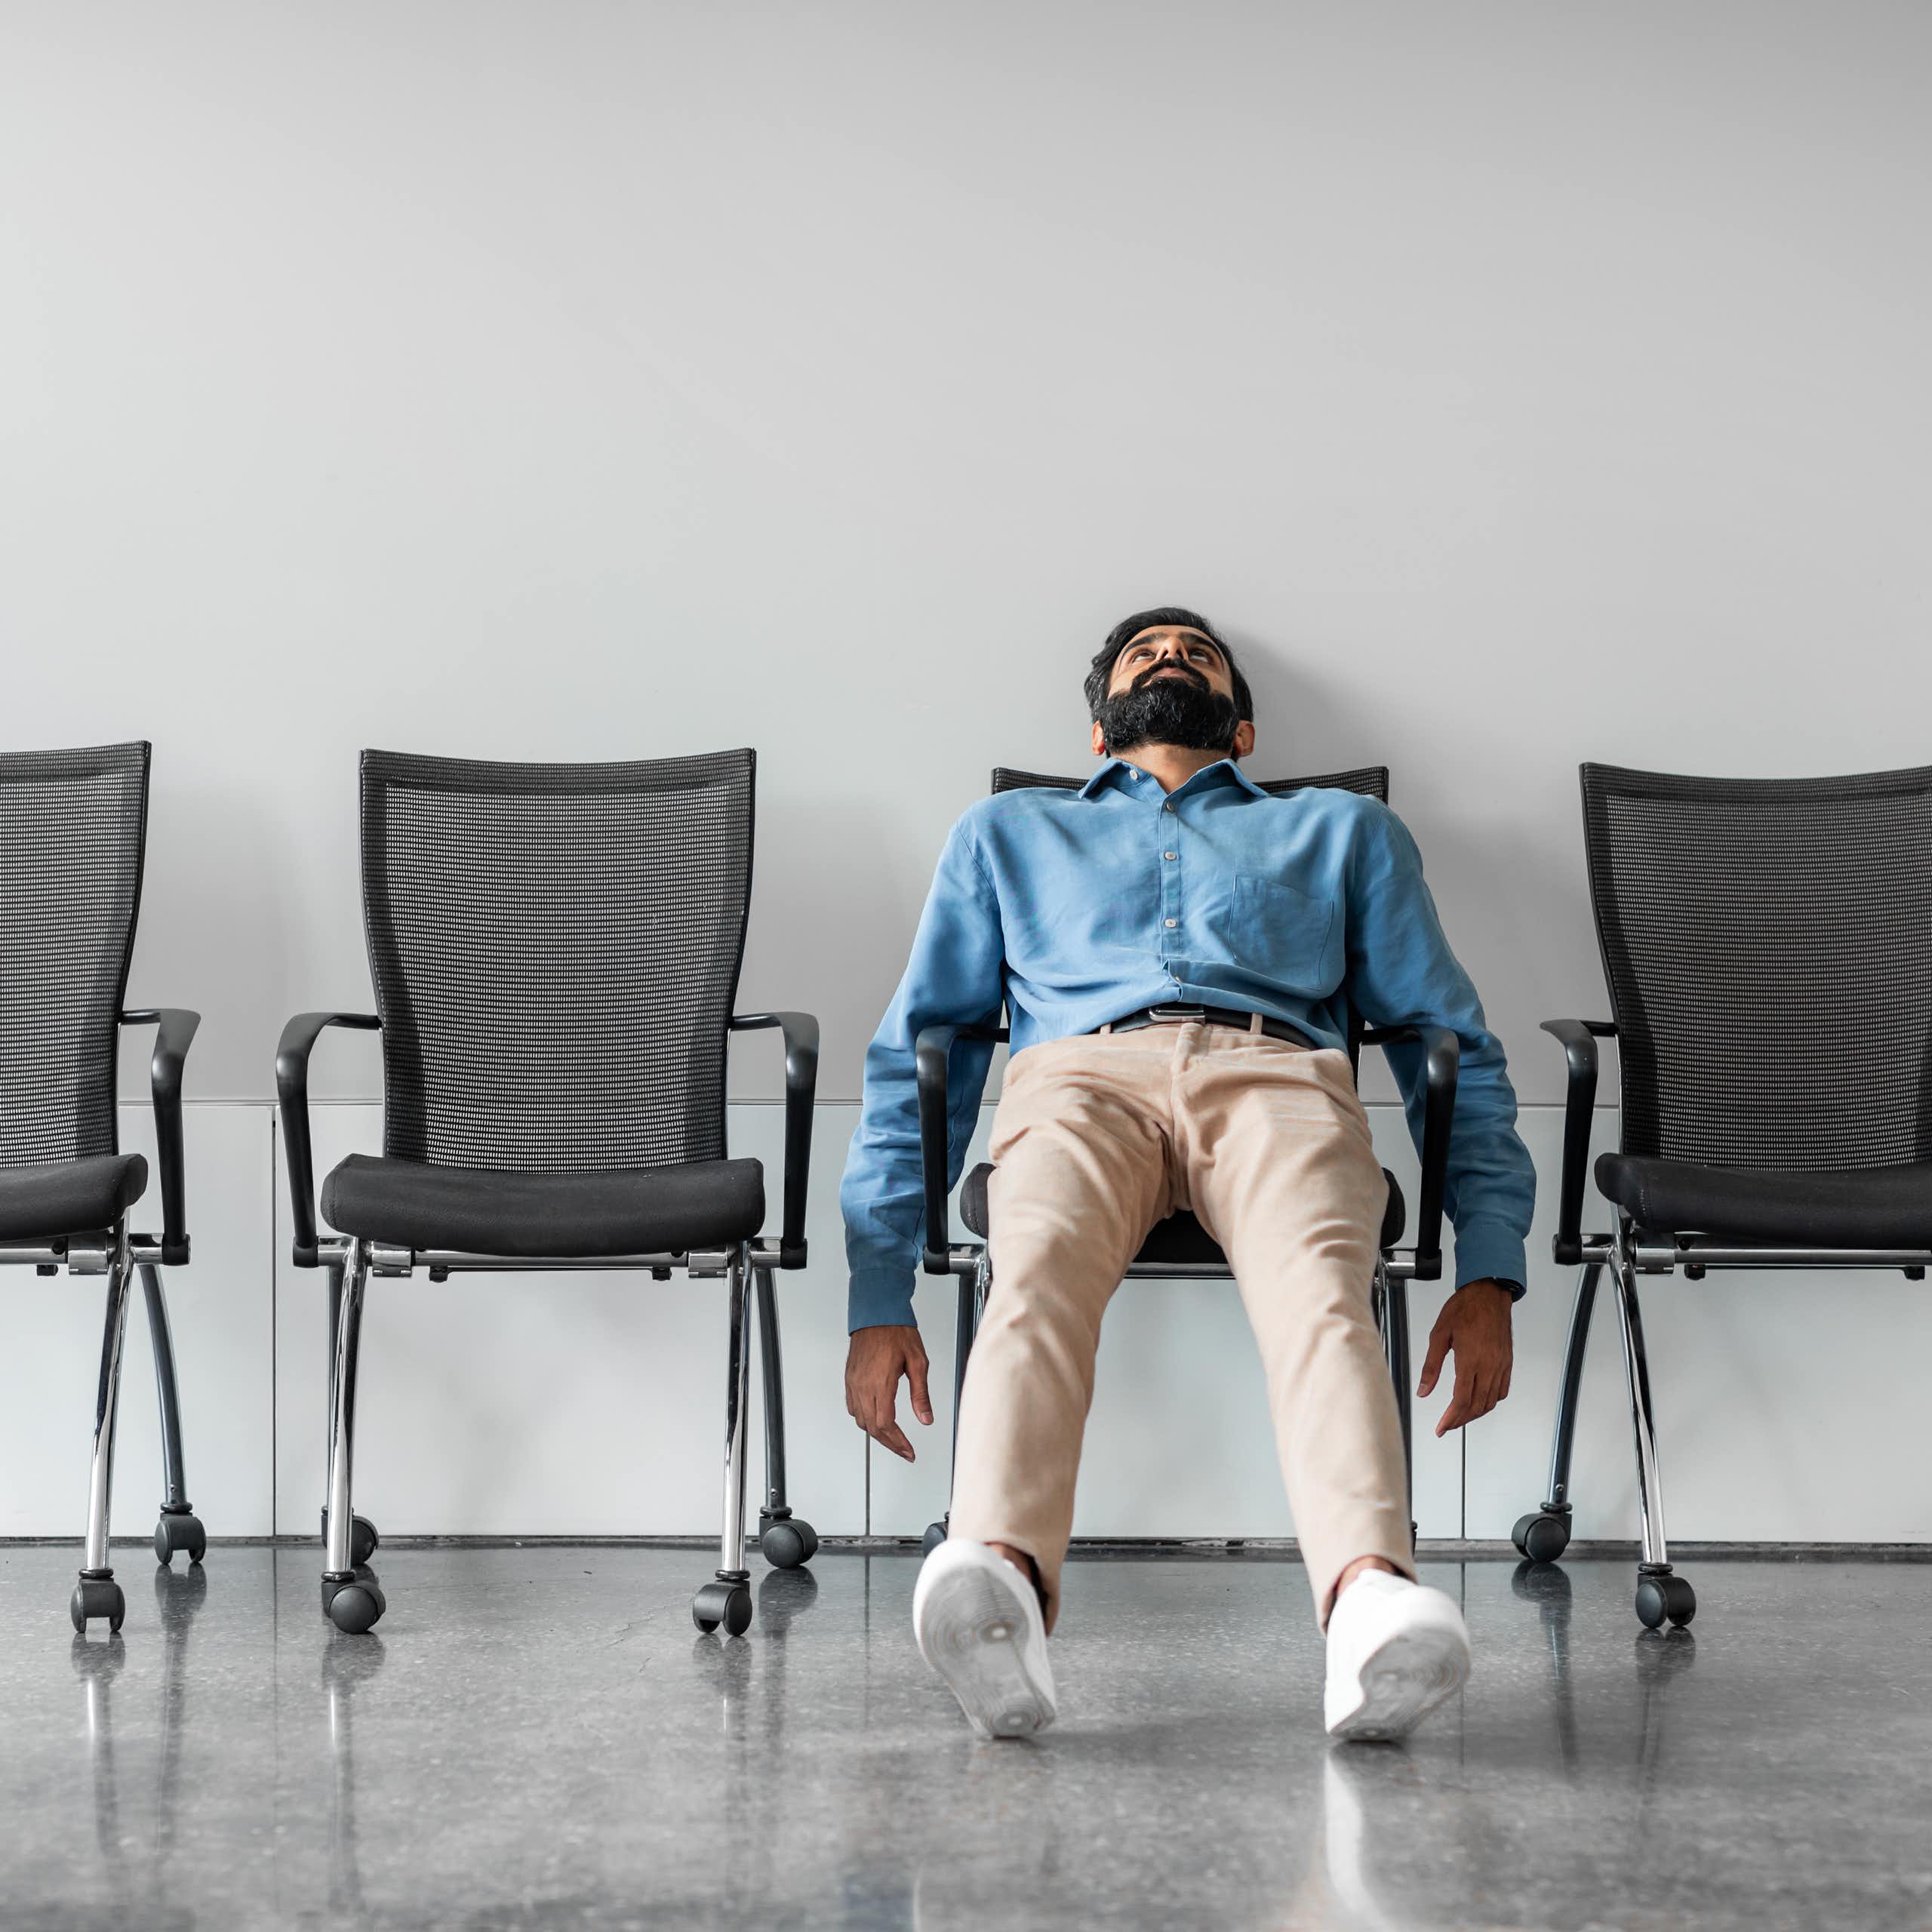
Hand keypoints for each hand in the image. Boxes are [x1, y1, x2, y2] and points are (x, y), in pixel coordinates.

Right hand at [845, 1323, 933, 1460]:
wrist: (876, 1312)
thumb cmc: (896, 1331)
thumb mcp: (918, 1362)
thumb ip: (921, 1394)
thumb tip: (926, 1418)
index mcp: (880, 1383)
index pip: (886, 1425)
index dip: (898, 1443)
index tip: (909, 1451)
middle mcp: (863, 1385)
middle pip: (872, 1427)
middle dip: (889, 1444)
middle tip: (904, 1451)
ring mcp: (853, 1382)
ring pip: (861, 1420)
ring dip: (876, 1433)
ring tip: (893, 1439)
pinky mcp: (849, 1378)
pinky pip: (852, 1407)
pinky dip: (864, 1419)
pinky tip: (875, 1420)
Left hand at [1417, 1279, 1513, 1435]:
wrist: (1489, 1292)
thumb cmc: (1465, 1308)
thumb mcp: (1439, 1335)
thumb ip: (1431, 1366)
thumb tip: (1423, 1390)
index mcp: (1471, 1360)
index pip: (1461, 1400)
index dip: (1450, 1419)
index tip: (1441, 1428)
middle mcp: (1489, 1365)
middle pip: (1477, 1406)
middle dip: (1461, 1421)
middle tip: (1447, 1426)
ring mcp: (1501, 1365)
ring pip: (1491, 1401)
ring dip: (1475, 1414)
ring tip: (1460, 1417)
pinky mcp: (1507, 1362)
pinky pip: (1502, 1390)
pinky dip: (1491, 1401)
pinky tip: (1481, 1401)